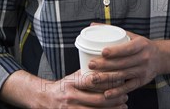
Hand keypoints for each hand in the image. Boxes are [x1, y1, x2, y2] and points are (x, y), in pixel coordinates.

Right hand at [0, 69, 127, 108]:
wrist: (44, 99)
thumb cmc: (63, 85)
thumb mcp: (72, 77)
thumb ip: (87, 74)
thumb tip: (109, 66)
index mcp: (72, 82)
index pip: (92, 81)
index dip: (108, 81)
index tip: (120, 80)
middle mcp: (71, 96)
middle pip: (97, 100)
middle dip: (114, 99)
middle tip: (125, 96)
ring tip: (123, 106)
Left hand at [89, 30, 161, 99]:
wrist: (160, 58)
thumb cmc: (142, 46)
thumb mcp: (132, 35)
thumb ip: (113, 31)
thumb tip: (93, 25)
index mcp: (141, 45)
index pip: (128, 48)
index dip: (115, 51)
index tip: (103, 52)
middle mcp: (143, 58)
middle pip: (122, 63)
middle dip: (105, 65)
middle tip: (91, 65)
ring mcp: (142, 71)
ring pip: (123, 75)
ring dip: (107, 78)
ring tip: (93, 78)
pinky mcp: (141, 82)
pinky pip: (127, 88)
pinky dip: (117, 91)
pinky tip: (106, 93)